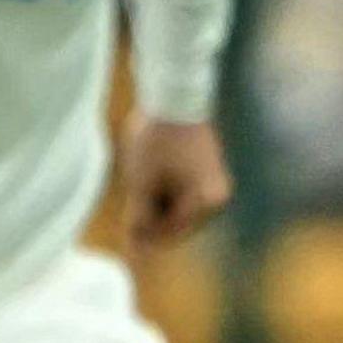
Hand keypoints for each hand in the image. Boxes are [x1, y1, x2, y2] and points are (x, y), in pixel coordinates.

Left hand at [121, 118, 231, 248]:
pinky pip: (182, 190)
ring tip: (138, 180)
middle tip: (128, 201)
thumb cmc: (156, 139)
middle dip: (151, 217)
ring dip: (156, 202)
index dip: (146, 236)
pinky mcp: (206, 169)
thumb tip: (137, 247)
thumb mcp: (142, 182)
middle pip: (177, 221)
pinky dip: (163, 188)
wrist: (174, 95)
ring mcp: (214, 183)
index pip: (172, 231)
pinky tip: (147, 173)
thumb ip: (140, 217)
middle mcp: (218, 196)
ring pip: (178, 206)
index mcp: (207, 202)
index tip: (124, 241)